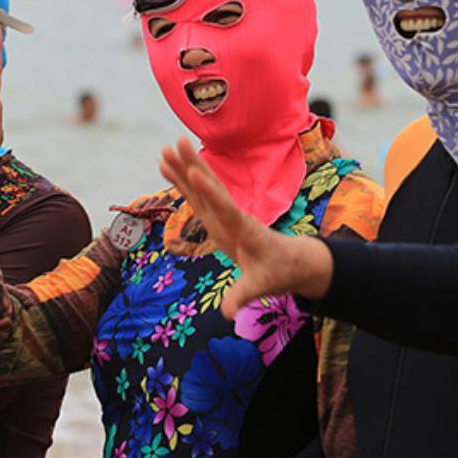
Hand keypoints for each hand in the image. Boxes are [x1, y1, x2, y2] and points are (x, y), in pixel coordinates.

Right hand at [159, 137, 332, 317]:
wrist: (290, 261)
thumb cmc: (277, 273)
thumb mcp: (261, 287)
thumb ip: (243, 296)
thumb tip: (228, 315)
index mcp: (243, 229)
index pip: (225, 208)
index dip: (210, 192)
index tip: (195, 173)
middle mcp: (232, 216)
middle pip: (211, 188)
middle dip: (194, 166)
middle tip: (178, 143)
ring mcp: (223, 215)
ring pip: (203, 187)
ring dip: (185, 167)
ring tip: (167, 148)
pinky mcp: (217, 218)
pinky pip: (197, 196)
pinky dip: (183, 181)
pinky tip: (168, 167)